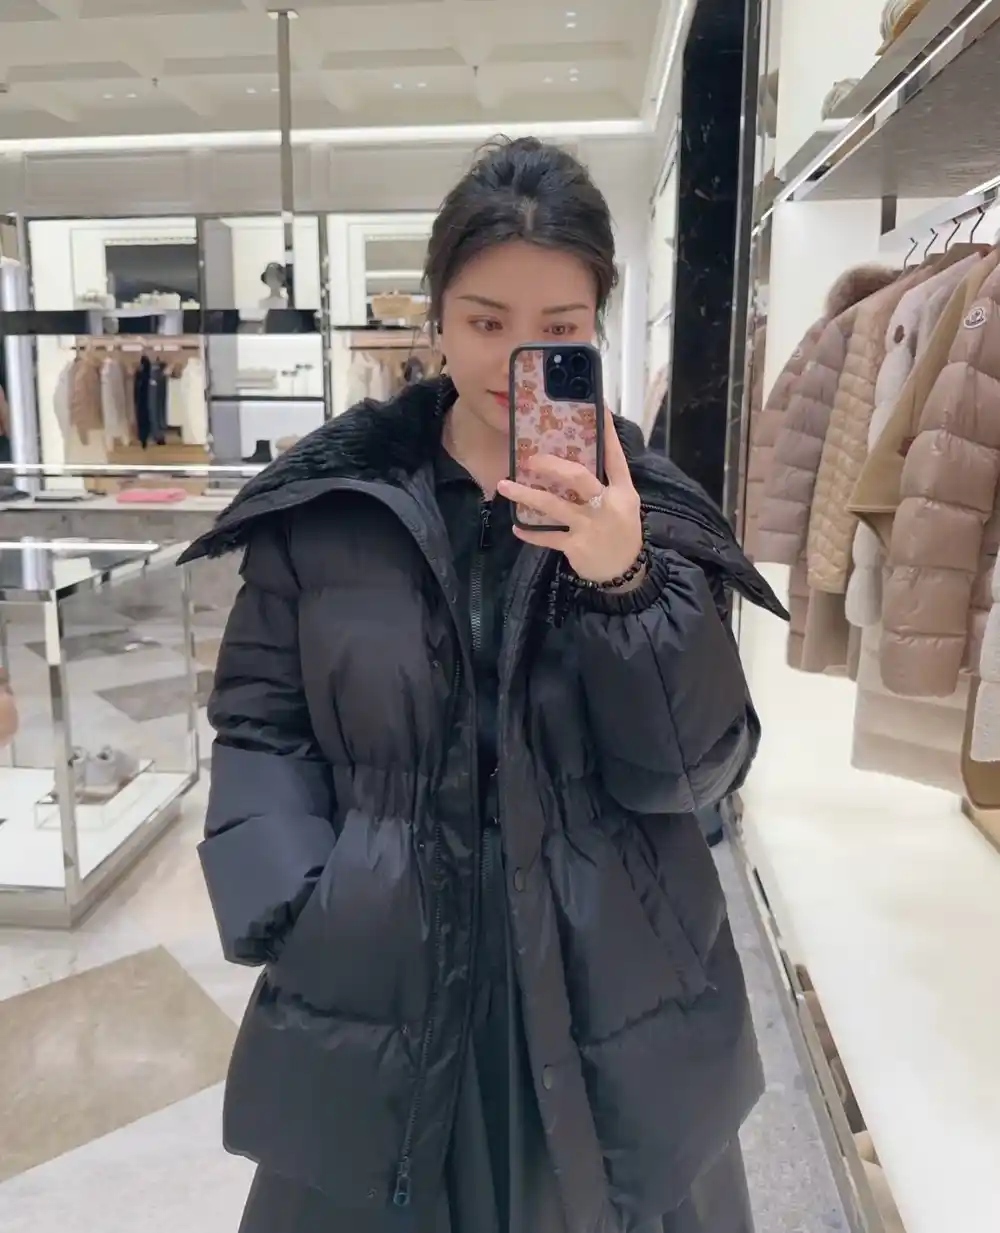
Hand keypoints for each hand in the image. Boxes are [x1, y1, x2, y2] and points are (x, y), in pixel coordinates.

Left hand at [497, 408, 643, 584]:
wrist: (626, 574)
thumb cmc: (621, 533)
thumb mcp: (623, 505)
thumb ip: (604, 484)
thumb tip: (574, 462)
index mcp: (623, 491)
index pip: (615, 457)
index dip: (606, 433)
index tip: (597, 407)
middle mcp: (607, 505)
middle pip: (577, 477)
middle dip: (551, 465)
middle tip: (530, 459)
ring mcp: (590, 526)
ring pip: (553, 506)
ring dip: (526, 495)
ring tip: (505, 486)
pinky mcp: (576, 546)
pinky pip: (547, 536)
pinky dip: (531, 533)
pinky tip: (516, 526)